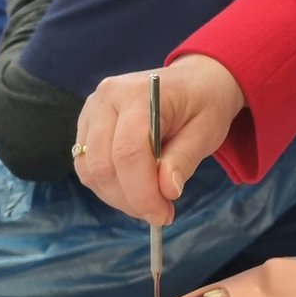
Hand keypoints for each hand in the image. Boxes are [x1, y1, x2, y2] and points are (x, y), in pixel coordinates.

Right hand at [74, 55, 246, 225]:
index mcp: (138, 94)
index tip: (162, 215)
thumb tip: (166, 192)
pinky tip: (134, 188)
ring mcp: (91, 110)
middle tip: (159, 214)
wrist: (196, 81)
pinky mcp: (87, 124)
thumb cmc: (205, 103)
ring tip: (149, 202)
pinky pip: (87, 165)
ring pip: (89, 169)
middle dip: (130, 199)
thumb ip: (184, 159)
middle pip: (103, 164)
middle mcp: (106, 98)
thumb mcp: (207, 130)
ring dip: (117, 196)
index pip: (128, 152)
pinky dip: (109, 184)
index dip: (142, 192)